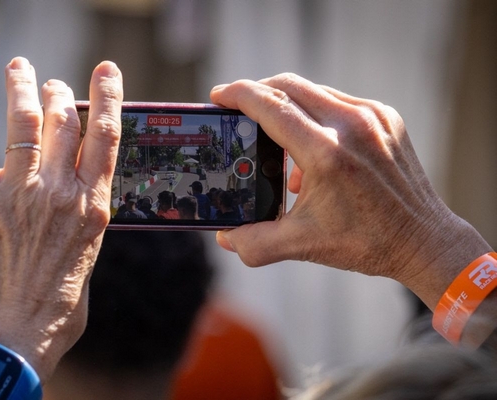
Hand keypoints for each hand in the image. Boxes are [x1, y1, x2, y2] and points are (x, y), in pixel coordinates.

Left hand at [0, 57, 122, 380]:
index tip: (107, 72)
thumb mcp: (90, 255)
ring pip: (24, 120)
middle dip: (61, 93)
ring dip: (22, 86)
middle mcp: (61, 190)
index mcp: (94, 204)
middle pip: (64, 120)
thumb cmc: (58, 304)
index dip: (108, 97)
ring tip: (20, 66)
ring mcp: (20, 190)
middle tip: (55, 85)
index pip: (106, 136)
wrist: (16, 332)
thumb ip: (85, 219)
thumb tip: (79, 199)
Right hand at [211, 73, 490, 308]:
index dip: (238, 95)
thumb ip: (255, 243)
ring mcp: (372, 116)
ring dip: (287, 105)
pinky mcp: (386, 116)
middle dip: (257, 92)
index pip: (271, 106)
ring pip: (313, 91)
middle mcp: (350, 124)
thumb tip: (225, 238)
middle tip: (239, 110)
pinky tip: (312, 147)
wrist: (423, 239)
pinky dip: (315, 115)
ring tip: (276, 138)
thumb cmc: (366, 241)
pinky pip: (338, 101)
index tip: (218, 96)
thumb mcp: (302, 245)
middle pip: (288, 86)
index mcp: (326, 152)